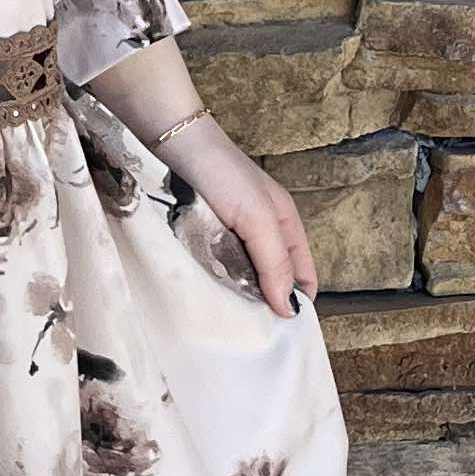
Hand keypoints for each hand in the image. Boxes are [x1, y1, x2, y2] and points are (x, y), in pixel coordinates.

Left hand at [151, 111, 318, 315]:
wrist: (172, 143)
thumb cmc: (222, 175)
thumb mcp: (259, 220)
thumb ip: (275, 262)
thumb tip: (290, 309)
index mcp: (285, 224)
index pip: (302, 275)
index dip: (297, 301)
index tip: (283, 332)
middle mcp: (260, 231)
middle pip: (271, 278)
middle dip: (264, 302)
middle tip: (250, 332)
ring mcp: (230, 233)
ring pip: (242, 275)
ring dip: (237, 294)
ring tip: (227, 320)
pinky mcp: (201, 233)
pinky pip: (214, 266)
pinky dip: (213, 281)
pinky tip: (205, 295)